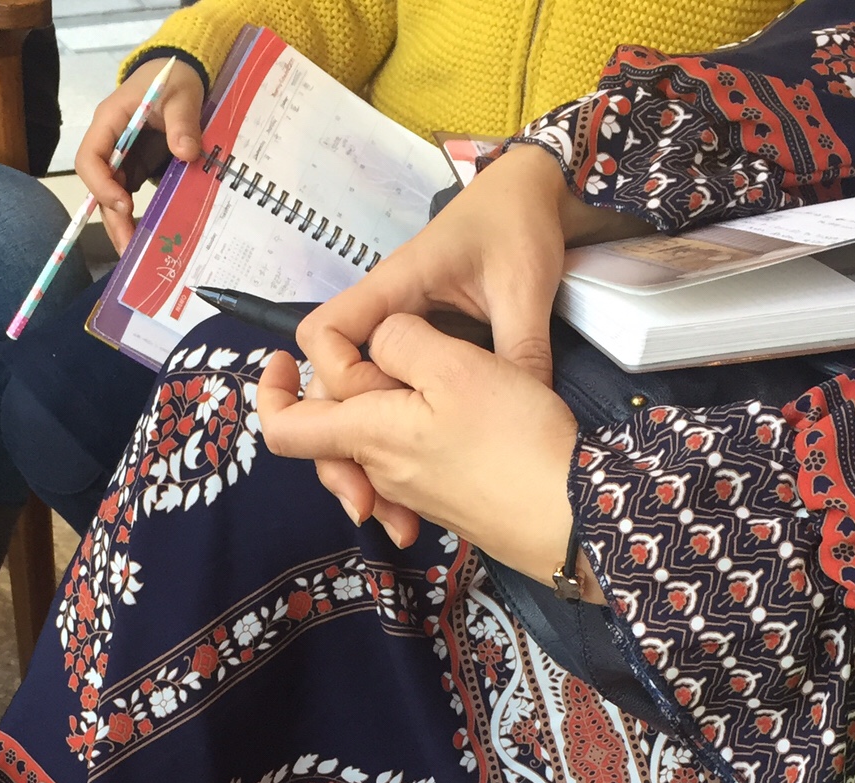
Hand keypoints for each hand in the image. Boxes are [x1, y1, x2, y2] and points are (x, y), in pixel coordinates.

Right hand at [76, 57, 204, 252]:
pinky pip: (129, 199)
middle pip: (99, 187)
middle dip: (113, 219)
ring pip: (112, 198)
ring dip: (121, 226)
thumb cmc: (175, 80)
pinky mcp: (135, 170)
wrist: (180, 77)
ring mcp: (121, 159)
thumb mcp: (182, 95)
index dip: (101, 184)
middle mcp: (109, 144)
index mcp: (110, 121)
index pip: (90, 157)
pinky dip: (135, 221)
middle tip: (130, 248)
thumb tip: (186, 152)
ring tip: (136, 254)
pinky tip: (147, 242)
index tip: (125, 204)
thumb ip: (183, 122)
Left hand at [256, 316, 579, 573]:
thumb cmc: (515, 440)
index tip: (280, 358)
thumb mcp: (456, 367)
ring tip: (433, 366)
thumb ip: (402, 343)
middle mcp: (379, 471)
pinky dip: (415, 427)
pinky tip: (455, 407)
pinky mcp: (445, 499)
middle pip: (329, 430)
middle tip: (391, 347)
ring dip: (386, 402)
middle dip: (342, 384)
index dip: (269, 392)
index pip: (285, 429)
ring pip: (371, 441)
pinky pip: (407, 459)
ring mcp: (411, 491)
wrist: (572, 517)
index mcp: (368, 435)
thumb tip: (379, 341)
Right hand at [291, 143, 645, 527]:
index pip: (324, 336)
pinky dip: (382, 447)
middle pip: (324, 386)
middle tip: (362, 500)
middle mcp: (380, 319)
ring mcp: (392, 342)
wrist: (530, 196)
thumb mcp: (524, 286)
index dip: (340, 379)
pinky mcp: (411, 360)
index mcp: (394, 290)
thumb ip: (520, 347)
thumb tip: (525, 412)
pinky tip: (402, 493)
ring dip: (354, 457)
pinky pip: (381, 405)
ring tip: (380, 514)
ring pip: (349, 405)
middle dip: (332, 443)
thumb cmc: (518, 225)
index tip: (383, 405)